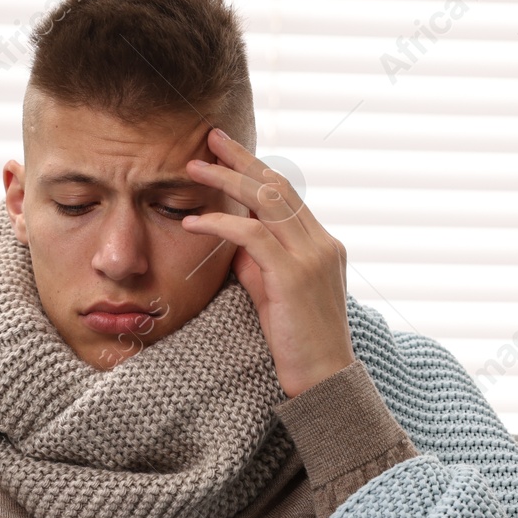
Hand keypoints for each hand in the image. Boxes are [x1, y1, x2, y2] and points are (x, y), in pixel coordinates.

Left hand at [182, 127, 354, 396]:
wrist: (323, 380)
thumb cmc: (296, 342)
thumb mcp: (273, 293)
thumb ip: (257, 262)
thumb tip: (231, 237)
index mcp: (321, 244)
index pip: (287, 194)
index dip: (256, 168)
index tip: (226, 150)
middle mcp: (322, 242)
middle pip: (278, 185)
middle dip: (242, 158)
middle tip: (210, 137)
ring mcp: (312, 256)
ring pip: (267, 202)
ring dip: (227, 181)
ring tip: (193, 167)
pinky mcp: (294, 275)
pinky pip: (253, 235)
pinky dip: (221, 223)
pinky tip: (195, 220)